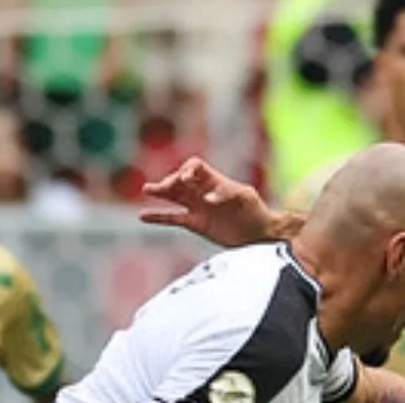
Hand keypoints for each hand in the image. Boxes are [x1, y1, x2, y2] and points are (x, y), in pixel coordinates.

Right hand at [139, 157, 276, 247]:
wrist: (260, 234)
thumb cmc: (257, 212)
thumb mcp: (247, 198)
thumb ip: (229, 192)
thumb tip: (209, 197)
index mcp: (215, 180)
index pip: (195, 166)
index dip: (188, 169)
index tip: (187, 180)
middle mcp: (203, 191)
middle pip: (180, 179)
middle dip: (172, 180)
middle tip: (169, 186)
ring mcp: (198, 207)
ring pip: (174, 196)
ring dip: (161, 191)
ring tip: (148, 189)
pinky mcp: (195, 223)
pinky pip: (173, 218)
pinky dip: (158, 217)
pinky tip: (143, 216)